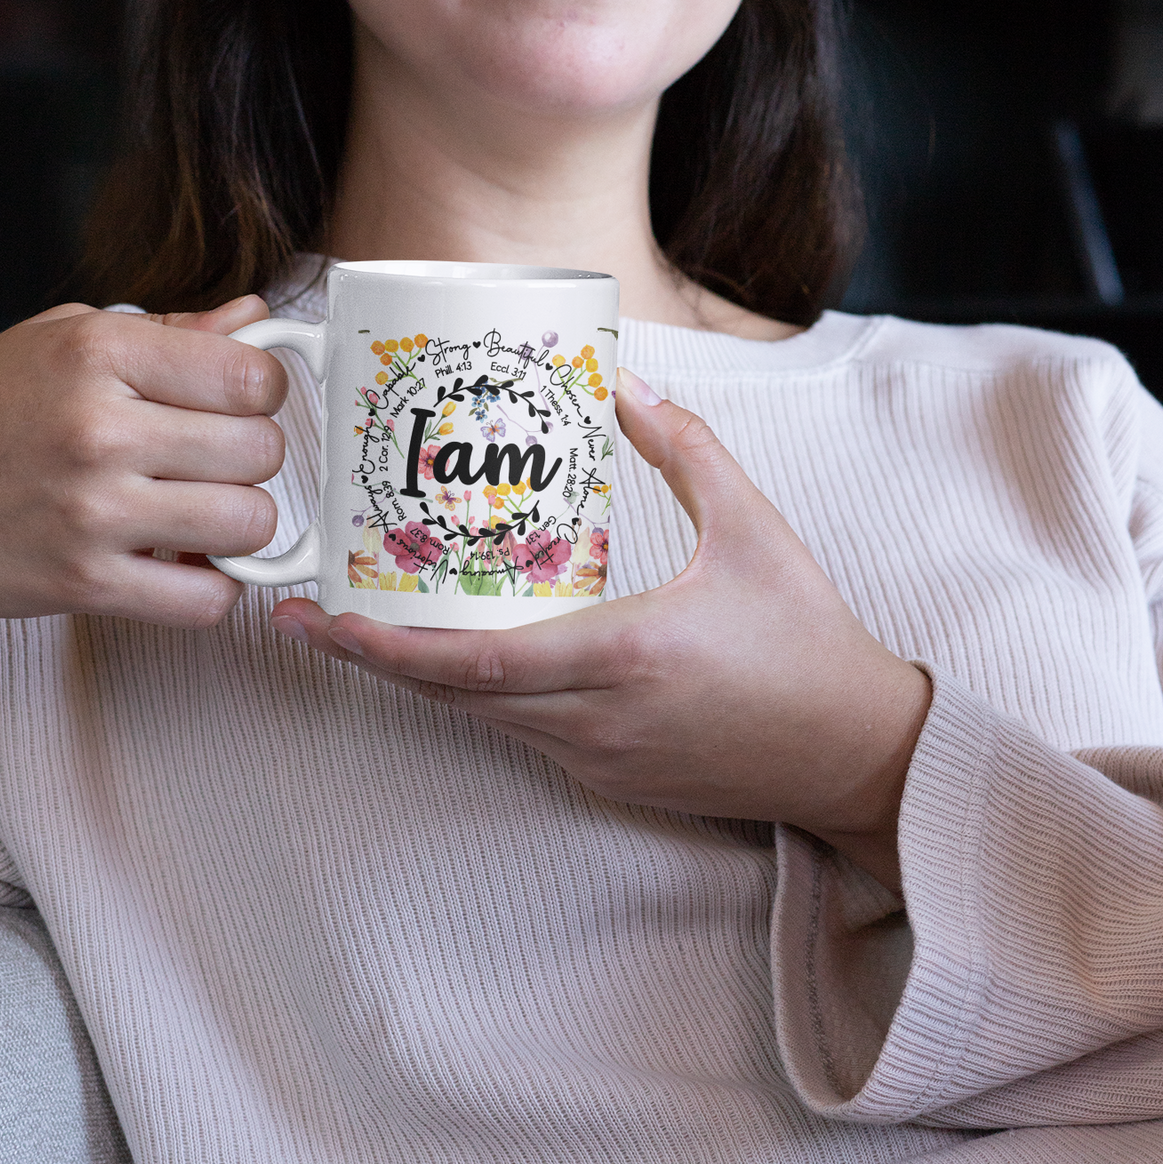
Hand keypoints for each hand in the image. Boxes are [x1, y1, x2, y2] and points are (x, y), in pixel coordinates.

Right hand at [0, 295, 288, 627]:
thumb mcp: (67, 339)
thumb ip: (171, 331)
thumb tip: (257, 317)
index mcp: (99, 353)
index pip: (249, 375)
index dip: (263, 392)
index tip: (239, 403)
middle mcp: (99, 429)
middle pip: (260, 449)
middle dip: (251, 458)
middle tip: (212, 460)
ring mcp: (93, 512)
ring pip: (249, 523)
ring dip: (238, 523)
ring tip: (199, 510)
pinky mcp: (85, 585)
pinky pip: (207, 600)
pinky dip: (212, 588)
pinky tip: (182, 562)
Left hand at [272, 368, 930, 889]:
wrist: (856, 753)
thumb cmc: (809, 640)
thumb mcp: (755, 527)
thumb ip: (686, 450)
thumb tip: (626, 386)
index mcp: (620, 655)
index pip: (471, 663)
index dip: (383, 648)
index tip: (322, 620)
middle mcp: (593, 719)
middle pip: (450, 697)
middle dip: (369, 661)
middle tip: (306, 619)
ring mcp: (598, 757)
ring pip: (479, 720)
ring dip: (418, 678)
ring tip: (366, 624)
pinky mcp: (611, 776)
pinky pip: (519, 734)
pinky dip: (474, 696)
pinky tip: (457, 654)